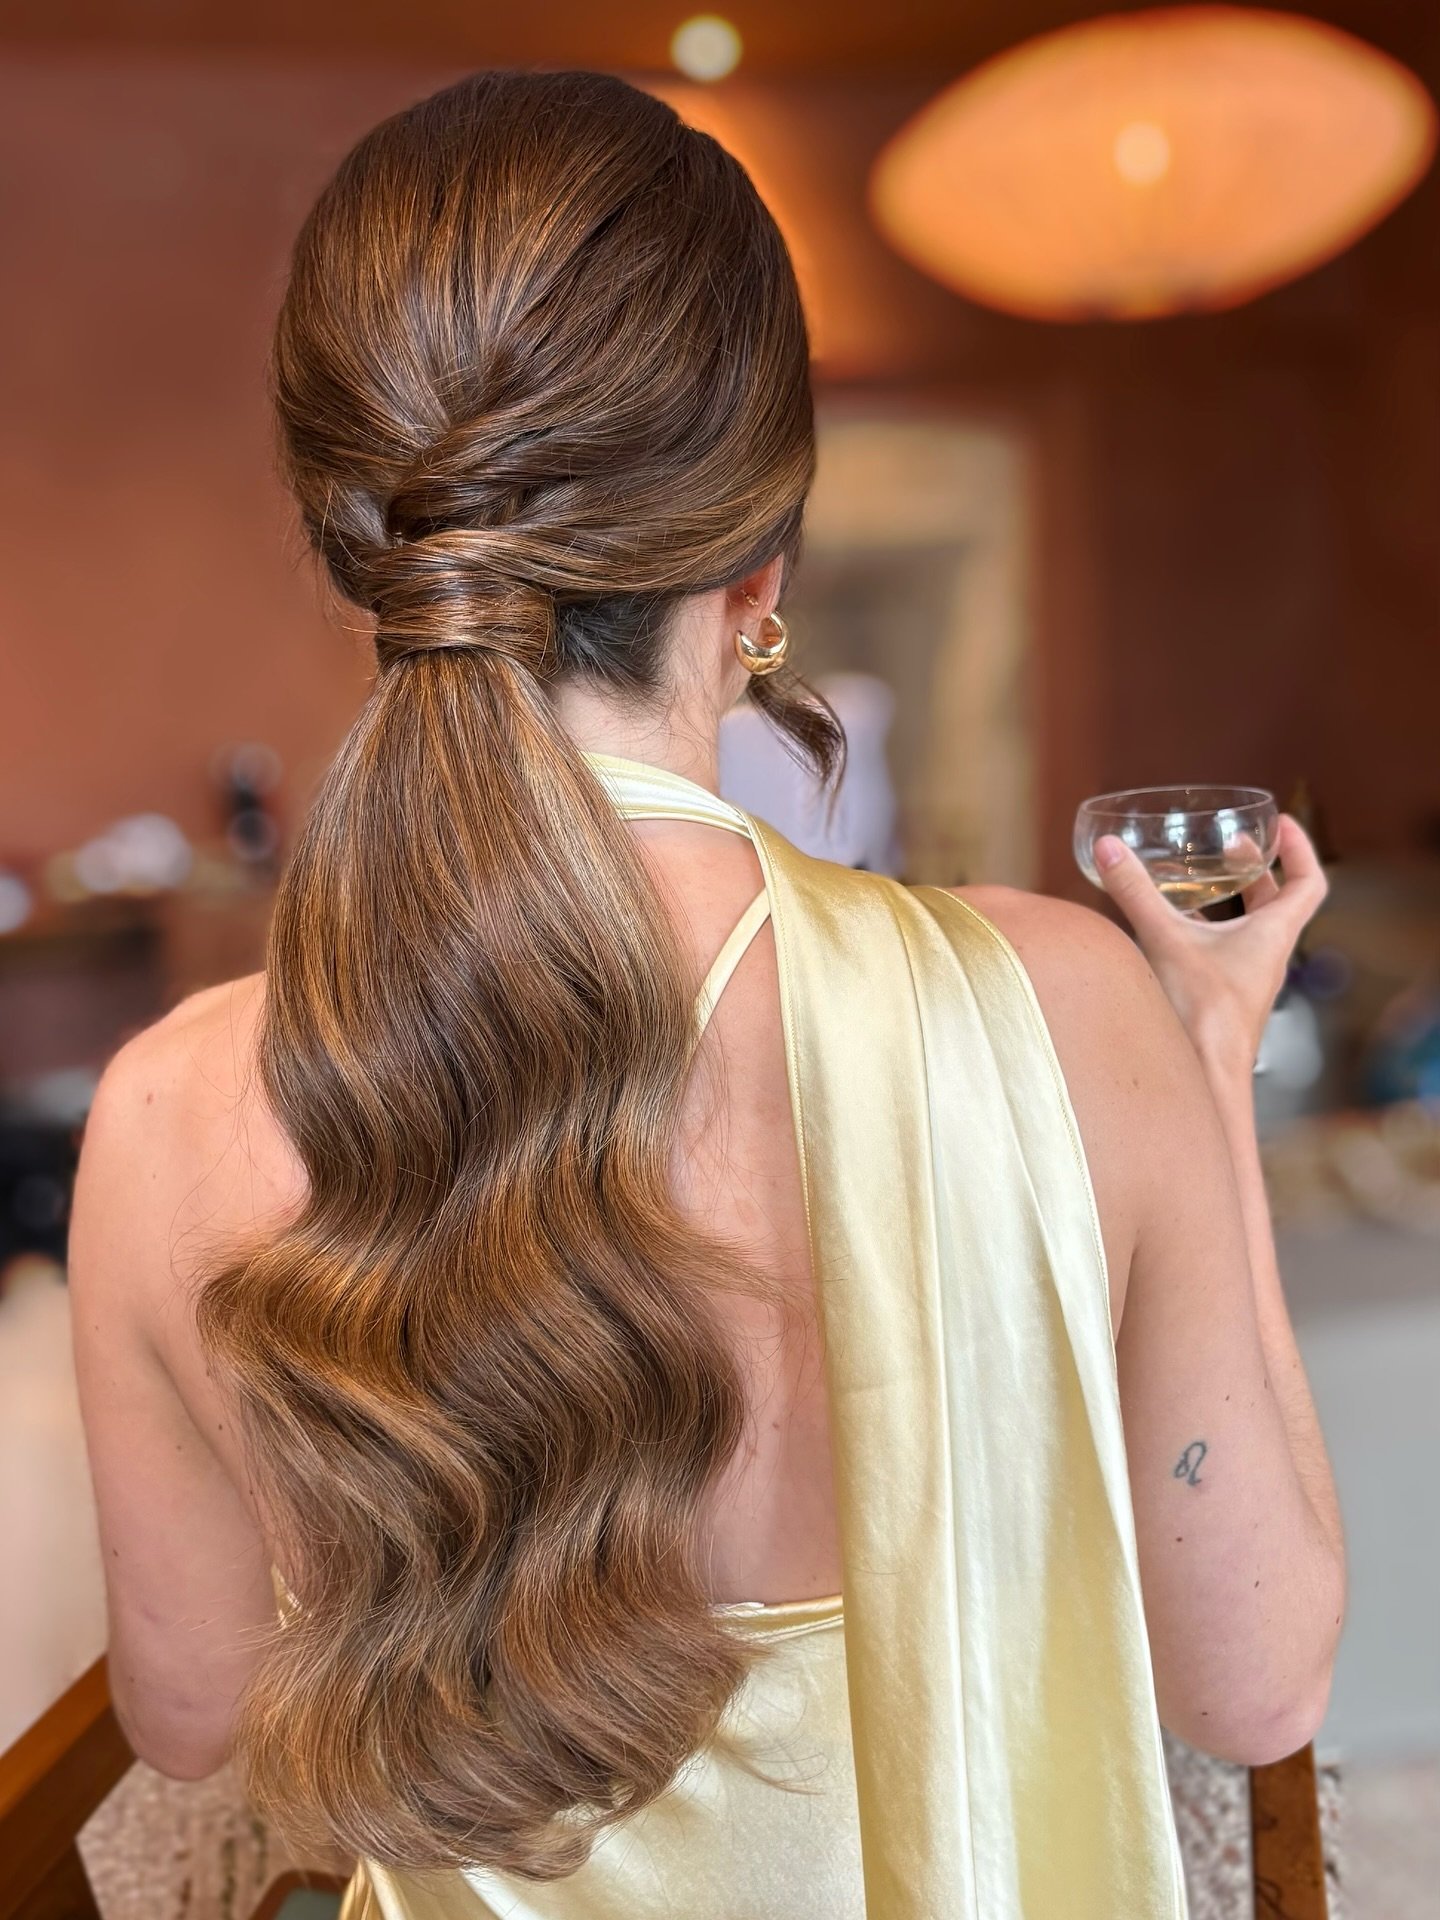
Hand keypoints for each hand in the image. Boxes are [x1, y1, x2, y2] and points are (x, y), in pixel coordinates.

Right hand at [1094, 815, 1328, 1073]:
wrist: (1203, 1078)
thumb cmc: (1203, 1015)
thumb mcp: (1166, 940)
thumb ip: (1136, 893)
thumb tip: (1110, 849)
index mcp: (1273, 934)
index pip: (1308, 883)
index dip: (1299, 850)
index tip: (1281, 826)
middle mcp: (1267, 955)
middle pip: (1276, 902)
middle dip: (1255, 871)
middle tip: (1229, 847)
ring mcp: (1246, 978)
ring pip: (1248, 928)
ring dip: (1229, 902)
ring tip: (1199, 880)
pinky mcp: (1222, 995)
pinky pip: (1222, 952)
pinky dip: (1205, 932)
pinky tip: (1171, 929)